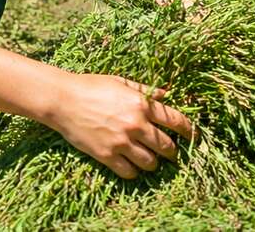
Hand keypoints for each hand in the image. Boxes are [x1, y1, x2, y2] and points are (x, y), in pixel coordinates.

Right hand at [48, 74, 194, 178]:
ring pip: (151, 163)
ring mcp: (121, 142)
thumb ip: (145, 90)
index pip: (176, 121)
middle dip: (172, 152)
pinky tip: (132, 166)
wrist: (62, 100)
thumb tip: (167, 94)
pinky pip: (130, 172)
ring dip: (154, 163)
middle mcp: (135, 124)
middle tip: (171, 153)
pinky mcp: (107, 155)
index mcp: (141, 104)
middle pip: (167, 146)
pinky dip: (134, 171)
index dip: (189, 131)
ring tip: (151, 160)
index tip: (193, 137)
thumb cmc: (90, 86)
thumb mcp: (120, 82)